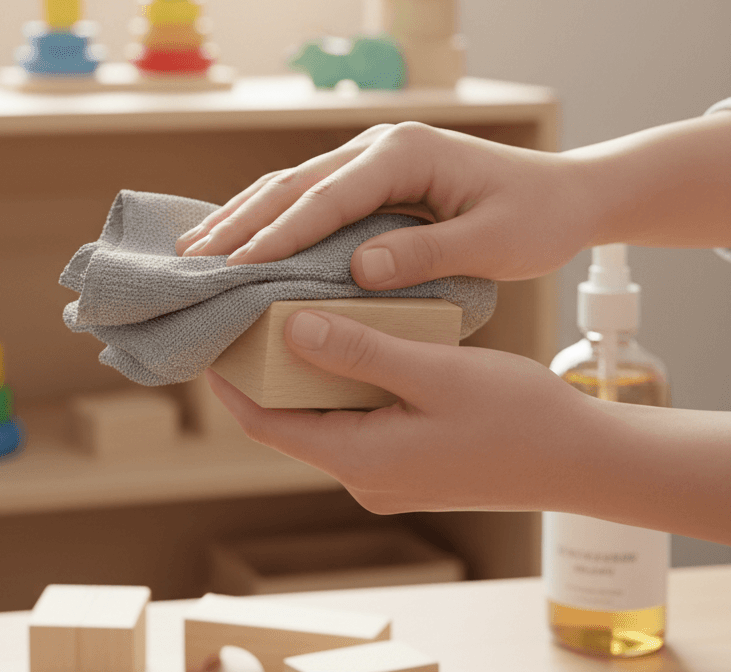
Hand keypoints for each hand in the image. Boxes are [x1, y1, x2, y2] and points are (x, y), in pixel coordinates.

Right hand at [177, 122, 592, 286]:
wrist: (565, 193)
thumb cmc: (536, 218)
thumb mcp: (494, 242)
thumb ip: (427, 254)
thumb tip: (358, 269)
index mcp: (406, 152)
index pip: (329, 197)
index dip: (280, 235)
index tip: (238, 269)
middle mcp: (379, 144)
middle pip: (294, 182)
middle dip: (241, 222)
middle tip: (193, 261)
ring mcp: (371, 155)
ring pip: (291, 183)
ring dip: (243, 215)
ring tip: (196, 247)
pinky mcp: (370, 174)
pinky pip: (308, 193)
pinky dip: (269, 214)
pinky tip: (240, 234)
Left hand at [206, 309, 597, 513]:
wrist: (582, 459)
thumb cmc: (515, 416)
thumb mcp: (432, 372)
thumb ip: (359, 351)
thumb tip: (289, 329)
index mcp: (361, 460)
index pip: (267, 425)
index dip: (231, 385)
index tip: (210, 341)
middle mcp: (365, 477)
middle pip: (292, 421)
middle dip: (267, 373)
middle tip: (250, 315)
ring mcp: (388, 475)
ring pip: (326, 418)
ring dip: (309, 375)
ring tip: (294, 317)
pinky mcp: (409, 463)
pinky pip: (358, 421)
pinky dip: (344, 385)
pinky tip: (350, 342)